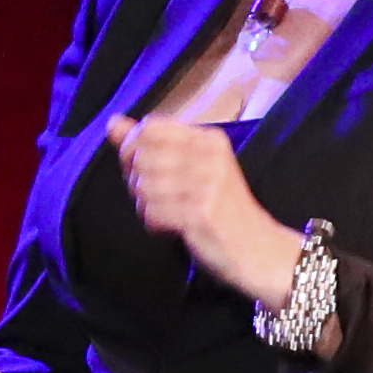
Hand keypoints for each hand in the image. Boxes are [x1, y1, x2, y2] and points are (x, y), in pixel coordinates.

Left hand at [103, 116, 301, 303]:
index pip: (149, 127)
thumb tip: (113, 123)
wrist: (259, 249)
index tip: (147, 169)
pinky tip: (172, 227)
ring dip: (147, 205)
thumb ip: (150, 145)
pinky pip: (152, 211)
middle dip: (137, 180)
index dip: (134, 149)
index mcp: (209, 139)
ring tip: (169, 213)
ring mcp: (206, 183)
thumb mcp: (192, 168)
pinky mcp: (200, 212)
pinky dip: (154, 223)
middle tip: (160, 198)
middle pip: (140, 156)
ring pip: (143, 185)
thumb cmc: (221, 209)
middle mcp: (209, 155)